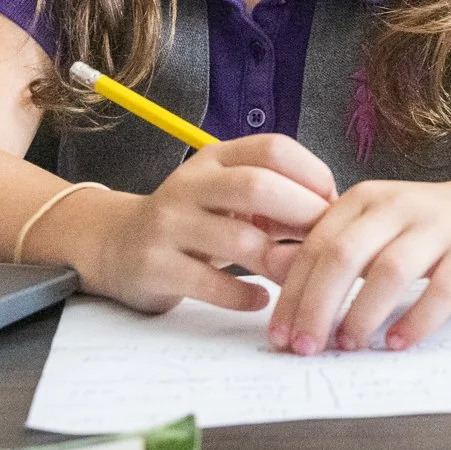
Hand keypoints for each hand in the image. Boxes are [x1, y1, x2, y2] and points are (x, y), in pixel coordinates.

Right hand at [66, 135, 334, 315]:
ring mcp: (170, 224)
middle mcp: (190, 184)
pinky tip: (261, 300)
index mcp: (214, 157)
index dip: (312, 174)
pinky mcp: (156, 266)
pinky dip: (244, 296)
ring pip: (237, 239)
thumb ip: (272, 197)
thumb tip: (335, 216)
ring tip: (299, 275)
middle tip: (325, 240)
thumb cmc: (191, 220)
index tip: (332, 204)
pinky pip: (211, 283)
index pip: (273, 148)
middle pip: (257, 186)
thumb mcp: (224, 193)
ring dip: (280, 261)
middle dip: (301, 212)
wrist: (115, 244)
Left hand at [261, 178, 450, 354]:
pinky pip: (442, 289)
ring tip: (348, 347)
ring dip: (363, 314)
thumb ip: (332, 250)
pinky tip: (397, 343)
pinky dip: (416, 320)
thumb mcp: (373, 228)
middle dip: (318, 307)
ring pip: (390, 271)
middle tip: (305, 348)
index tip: (279, 334)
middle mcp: (396, 206)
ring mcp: (437, 227)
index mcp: (363, 200)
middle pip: (344, 256)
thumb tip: (279, 284)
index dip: (293, 293)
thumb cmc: (423, 229)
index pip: (316, 246)